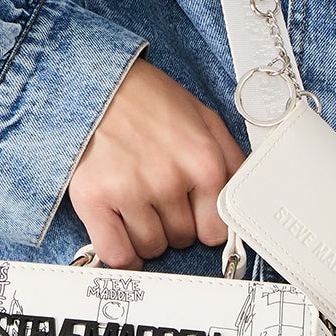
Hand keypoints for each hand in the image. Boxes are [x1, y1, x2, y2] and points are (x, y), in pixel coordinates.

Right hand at [66, 55, 245, 269]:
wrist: (97, 81)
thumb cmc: (149, 100)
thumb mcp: (205, 118)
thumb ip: (230, 159)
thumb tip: (242, 197)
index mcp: (203, 161)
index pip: (215, 230)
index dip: (201, 223)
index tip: (191, 215)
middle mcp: (170, 180)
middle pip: (181, 239)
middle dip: (172, 224)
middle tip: (158, 198)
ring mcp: (131, 191)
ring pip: (150, 248)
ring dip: (145, 235)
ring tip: (137, 205)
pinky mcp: (94, 199)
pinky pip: (116, 253)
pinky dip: (121, 253)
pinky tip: (120, 235)